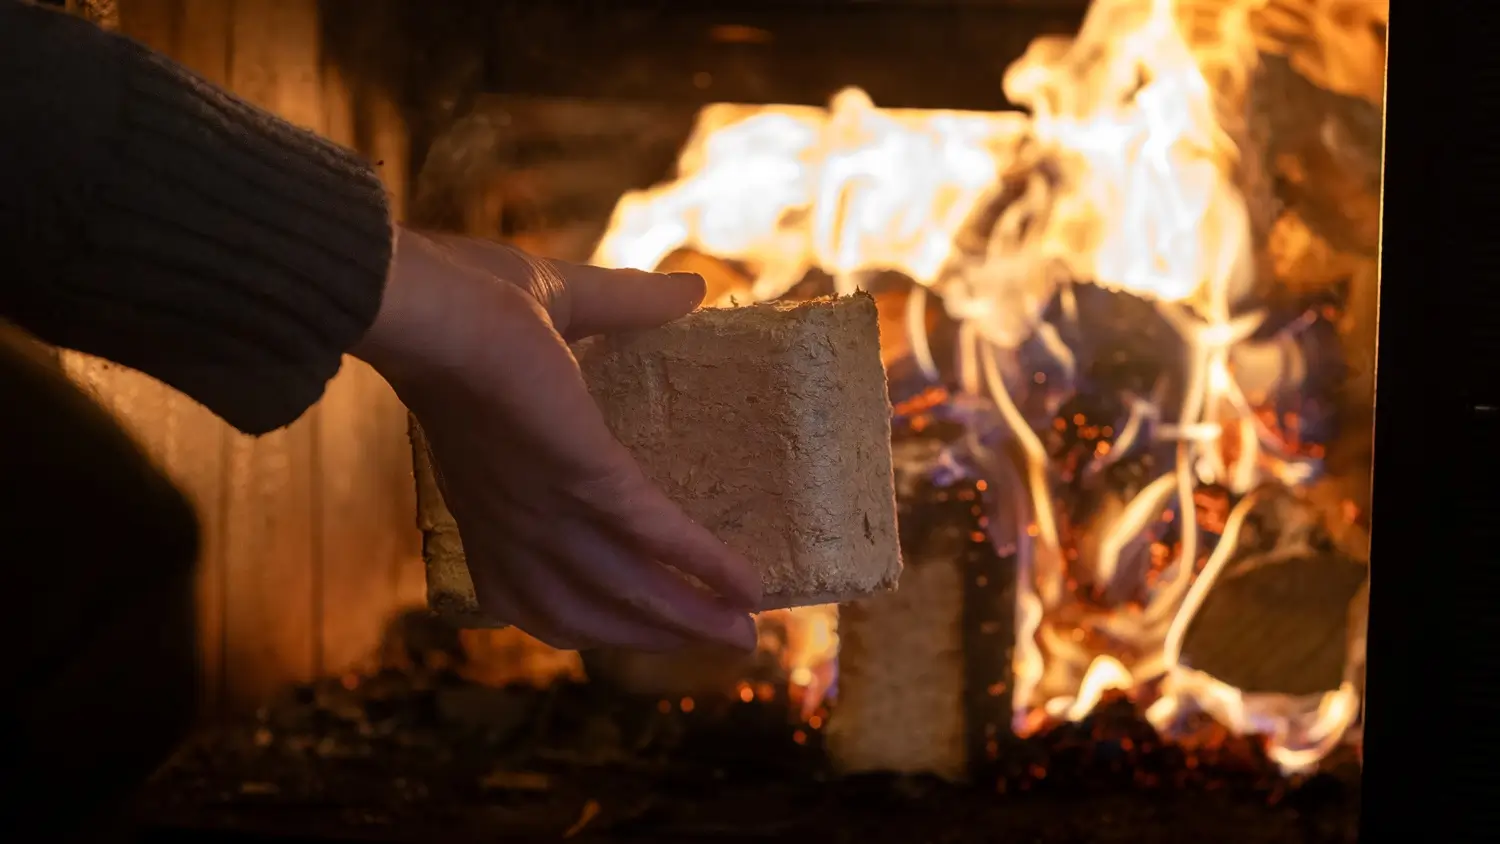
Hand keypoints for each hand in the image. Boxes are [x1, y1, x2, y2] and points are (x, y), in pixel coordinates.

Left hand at [353, 228, 761, 651]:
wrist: (420, 300)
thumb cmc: (464, 297)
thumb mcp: (558, 307)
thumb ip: (626, 305)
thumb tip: (691, 290)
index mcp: (493, 498)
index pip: (539, 589)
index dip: (592, 615)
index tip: (646, 621)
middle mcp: (515, 524)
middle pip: (585, 613)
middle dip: (655, 634)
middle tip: (721, 642)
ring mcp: (543, 509)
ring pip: (621, 592)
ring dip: (682, 621)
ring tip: (738, 631)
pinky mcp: (580, 480)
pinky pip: (650, 536)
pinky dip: (700, 563)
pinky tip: (743, 579)